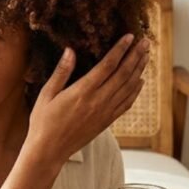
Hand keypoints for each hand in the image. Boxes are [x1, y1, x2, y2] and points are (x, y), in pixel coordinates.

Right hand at [27, 34, 149, 166]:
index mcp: (83, 91)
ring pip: (128, 88)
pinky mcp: (106, 122)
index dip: (120, 49)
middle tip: (145, 43)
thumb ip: (61, 72)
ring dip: (139, 70)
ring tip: (145, 56)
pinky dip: (135, 91)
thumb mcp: (46, 94)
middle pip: (123, 74)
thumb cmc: (43, 122)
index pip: (108, 65)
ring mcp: (105, 112)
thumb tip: (70, 50)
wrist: (49, 151)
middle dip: (135, 56)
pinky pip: (126, 104)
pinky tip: (139, 81)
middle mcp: (98, 101)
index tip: (129, 37)